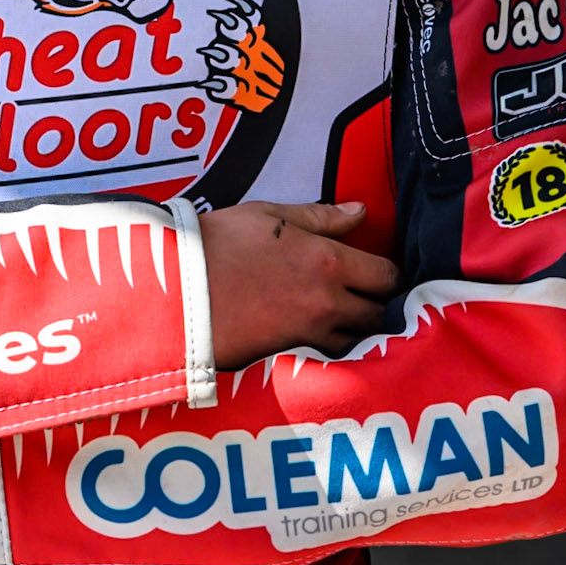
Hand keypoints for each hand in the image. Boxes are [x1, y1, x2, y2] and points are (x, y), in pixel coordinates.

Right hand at [197, 201, 397, 369]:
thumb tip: (360, 212)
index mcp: (329, 262)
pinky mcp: (289, 352)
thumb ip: (322, 217)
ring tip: (344, 311)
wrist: (178, 288)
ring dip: (357, 325)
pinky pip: (328, 351)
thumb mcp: (270, 215)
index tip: (376, 268)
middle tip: (364, 290)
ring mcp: (310, 331)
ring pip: (357, 337)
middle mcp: (328, 301)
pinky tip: (319, 328)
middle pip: (378, 311)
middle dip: (377, 301)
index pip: (386, 276)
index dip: (386, 272)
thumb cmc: (220, 243)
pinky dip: (332, 342)